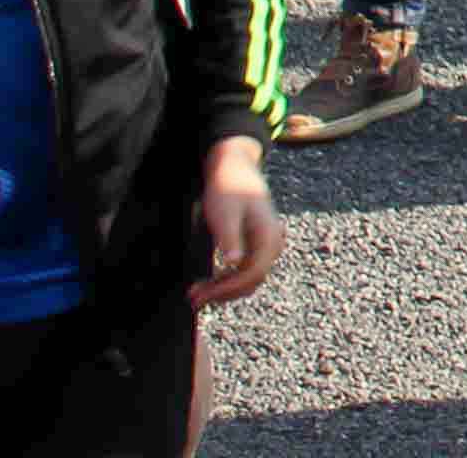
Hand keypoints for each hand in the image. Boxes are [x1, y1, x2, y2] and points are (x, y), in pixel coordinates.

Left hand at [191, 145, 281, 307]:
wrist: (234, 167)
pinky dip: (228, 279)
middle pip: (252, 280)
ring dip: (225, 289)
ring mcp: (266, 244)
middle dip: (223, 293)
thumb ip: (230, 238)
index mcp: (268, 235)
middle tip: (193, 298)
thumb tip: (233, 262)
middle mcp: (273, 243)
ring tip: (198, 292)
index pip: (252, 274)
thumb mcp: (224, 213)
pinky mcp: (257, 244)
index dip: (227, 289)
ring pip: (249, 278)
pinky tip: (210, 281)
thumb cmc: (228, 187)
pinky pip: (246, 269)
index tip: (201, 294)